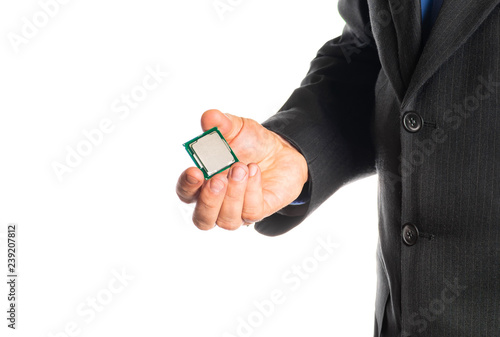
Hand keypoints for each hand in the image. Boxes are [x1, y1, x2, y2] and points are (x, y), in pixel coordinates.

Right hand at [176, 109, 307, 229]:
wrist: (282, 151)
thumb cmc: (251, 144)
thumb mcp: (236, 128)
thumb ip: (221, 124)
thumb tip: (209, 117)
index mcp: (202, 183)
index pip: (186, 193)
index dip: (187, 186)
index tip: (194, 172)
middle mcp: (217, 202)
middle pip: (202, 218)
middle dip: (209, 200)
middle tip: (218, 178)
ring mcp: (237, 211)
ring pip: (227, 219)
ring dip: (234, 194)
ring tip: (241, 167)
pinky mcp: (257, 212)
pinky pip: (251, 212)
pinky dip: (252, 191)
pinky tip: (255, 171)